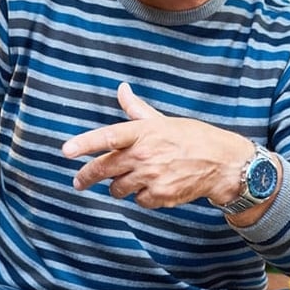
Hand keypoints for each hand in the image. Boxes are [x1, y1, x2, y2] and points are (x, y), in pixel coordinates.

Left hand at [62, 82, 253, 207]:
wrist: (223, 163)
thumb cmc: (191, 138)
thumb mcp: (162, 120)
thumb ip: (136, 109)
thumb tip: (121, 88)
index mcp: (144, 132)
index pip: (108, 137)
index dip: (85, 144)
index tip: (66, 151)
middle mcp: (145, 154)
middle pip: (104, 169)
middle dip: (86, 177)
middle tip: (78, 181)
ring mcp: (152, 176)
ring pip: (118, 188)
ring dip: (119, 186)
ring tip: (132, 179)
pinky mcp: (160, 195)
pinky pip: (138, 200)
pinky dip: (141, 196)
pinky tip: (154, 186)